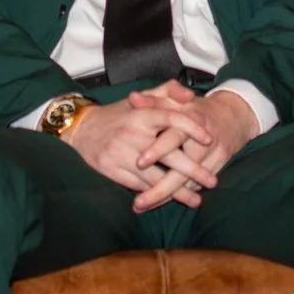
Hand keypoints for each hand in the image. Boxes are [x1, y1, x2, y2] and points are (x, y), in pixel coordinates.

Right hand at [59, 89, 214, 210]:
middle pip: (168, 155)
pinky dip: (156, 195)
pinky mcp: (112, 171)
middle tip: (212, 181)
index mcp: (142, 114)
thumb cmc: (118, 114)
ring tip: (196, 200)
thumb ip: (167, 92)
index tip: (210, 140)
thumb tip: (192, 96)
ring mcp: (122, 154)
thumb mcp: (140, 98)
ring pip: (155, 177)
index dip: (193, 129)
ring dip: (177, 191)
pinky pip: (139, 186)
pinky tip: (170, 201)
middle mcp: (133, 133)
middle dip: (193, 170)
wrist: (81, 130)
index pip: (172, 118)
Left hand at [130, 83, 258, 212]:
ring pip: (187, 182)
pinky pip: (194, 186)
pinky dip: (178, 195)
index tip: (139, 163)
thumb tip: (132, 98)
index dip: (158, 150)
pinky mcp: (217, 168)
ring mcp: (212, 157)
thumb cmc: (196, 108)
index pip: (174, 137)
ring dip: (165, 197)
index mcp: (191, 120)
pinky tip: (158, 203)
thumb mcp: (177, 100)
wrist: (233, 116)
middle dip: (161, 187)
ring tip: (141, 206)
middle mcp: (203, 140)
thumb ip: (153, 100)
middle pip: (182, 169)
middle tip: (139, 201)